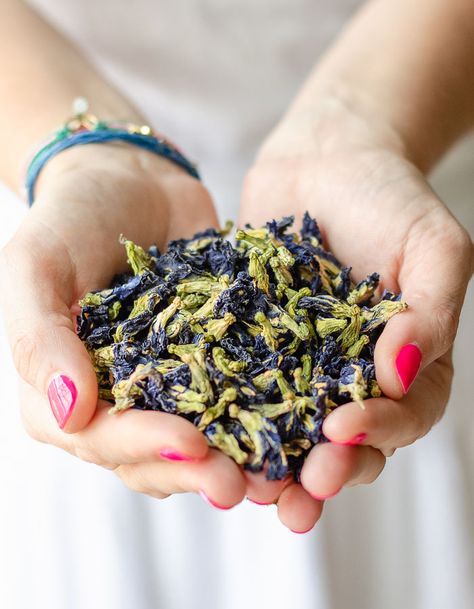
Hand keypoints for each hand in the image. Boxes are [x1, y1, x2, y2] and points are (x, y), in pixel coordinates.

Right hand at [0, 143, 246, 507]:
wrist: (131, 179)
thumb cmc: (71, 217)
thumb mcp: (36, 266)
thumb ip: (38, 338)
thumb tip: (70, 414)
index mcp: (68, 390)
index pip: (100, 438)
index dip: (142, 447)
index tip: (190, 444)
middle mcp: (121, 397)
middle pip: (154, 454)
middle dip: (196, 470)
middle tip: (241, 482)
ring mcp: (172, 381)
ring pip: (201, 438)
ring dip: (236, 459)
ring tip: (276, 475)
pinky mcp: (216, 358)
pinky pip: (240, 391)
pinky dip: (266, 413)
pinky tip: (298, 427)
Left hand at [240, 98, 473, 531]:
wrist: (327, 156)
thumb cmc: (390, 197)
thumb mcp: (433, 246)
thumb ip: (431, 310)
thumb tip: (404, 371)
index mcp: (403, 362)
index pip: (403, 414)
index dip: (378, 433)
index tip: (343, 432)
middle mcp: (349, 373)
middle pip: (343, 441)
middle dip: (321, 473)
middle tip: (297, 495)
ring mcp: (297, 362)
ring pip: (287, 428)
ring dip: (270, 464)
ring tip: (247, 490)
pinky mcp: (250, 342)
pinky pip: (238, 383)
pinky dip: (223, 412)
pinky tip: (202, 433)